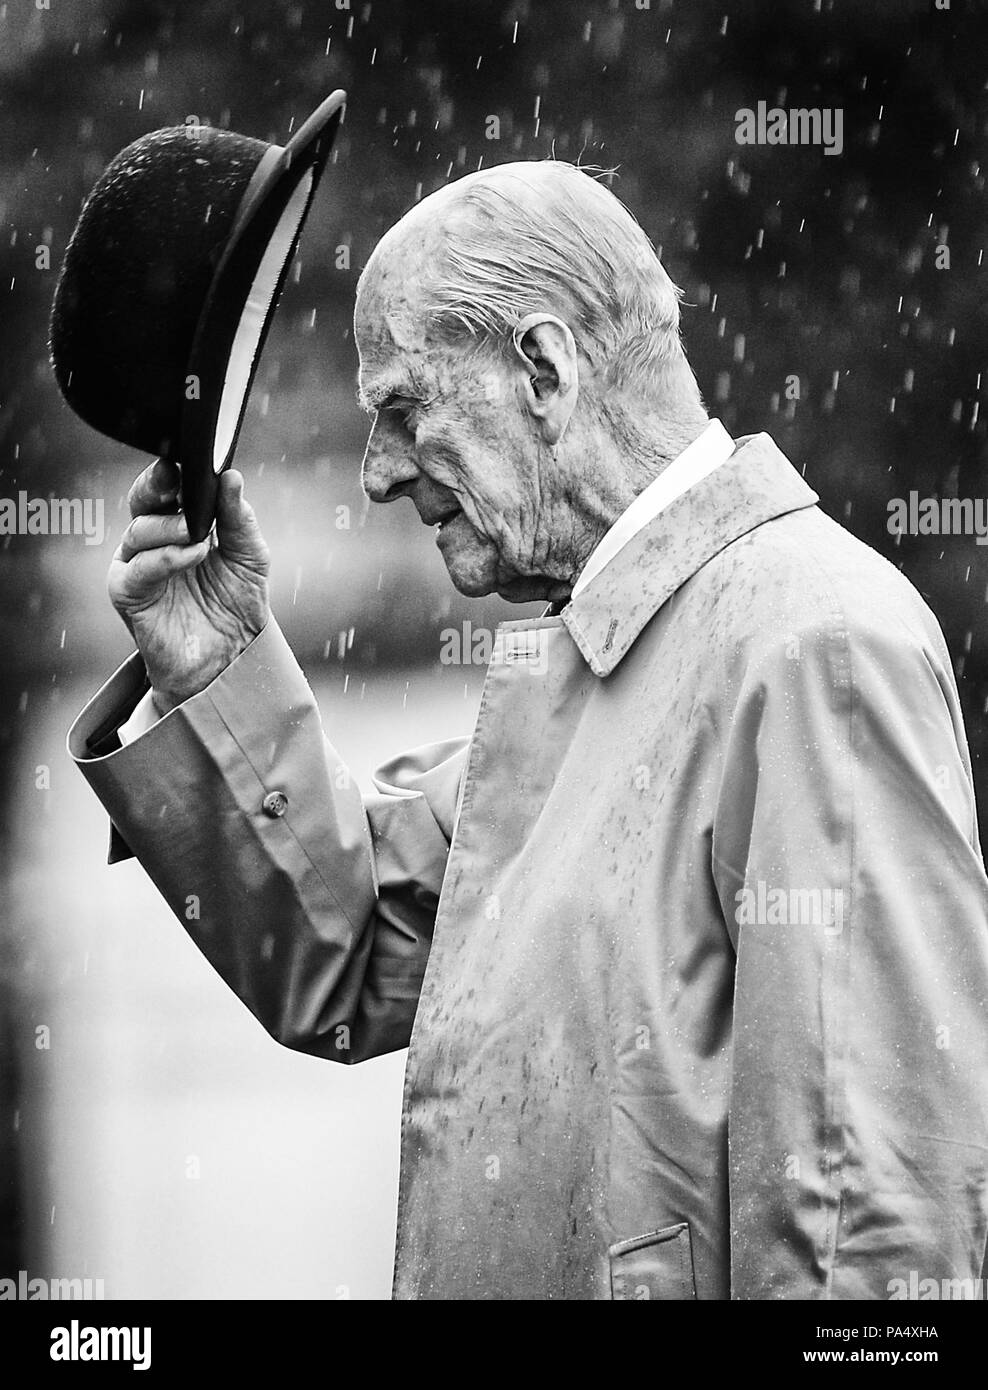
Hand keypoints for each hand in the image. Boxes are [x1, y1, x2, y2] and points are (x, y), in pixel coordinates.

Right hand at [108, 459, 269, 711]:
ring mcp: (137, 566)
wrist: (231, 658)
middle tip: (176, 477)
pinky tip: (191, 555)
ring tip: (201, 537)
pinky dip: (165, 557)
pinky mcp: (128, 595)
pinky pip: (138, 568)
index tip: (192, 458)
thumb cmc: (237, 605)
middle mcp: (153, 541)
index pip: (169, 488)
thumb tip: (231, 477)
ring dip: (171, 527)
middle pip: (143, 500)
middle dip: (157, 485)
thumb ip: (239, 518)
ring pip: (139, 530)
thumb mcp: (250, 556)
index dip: (176, 471)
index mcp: (179, 525)